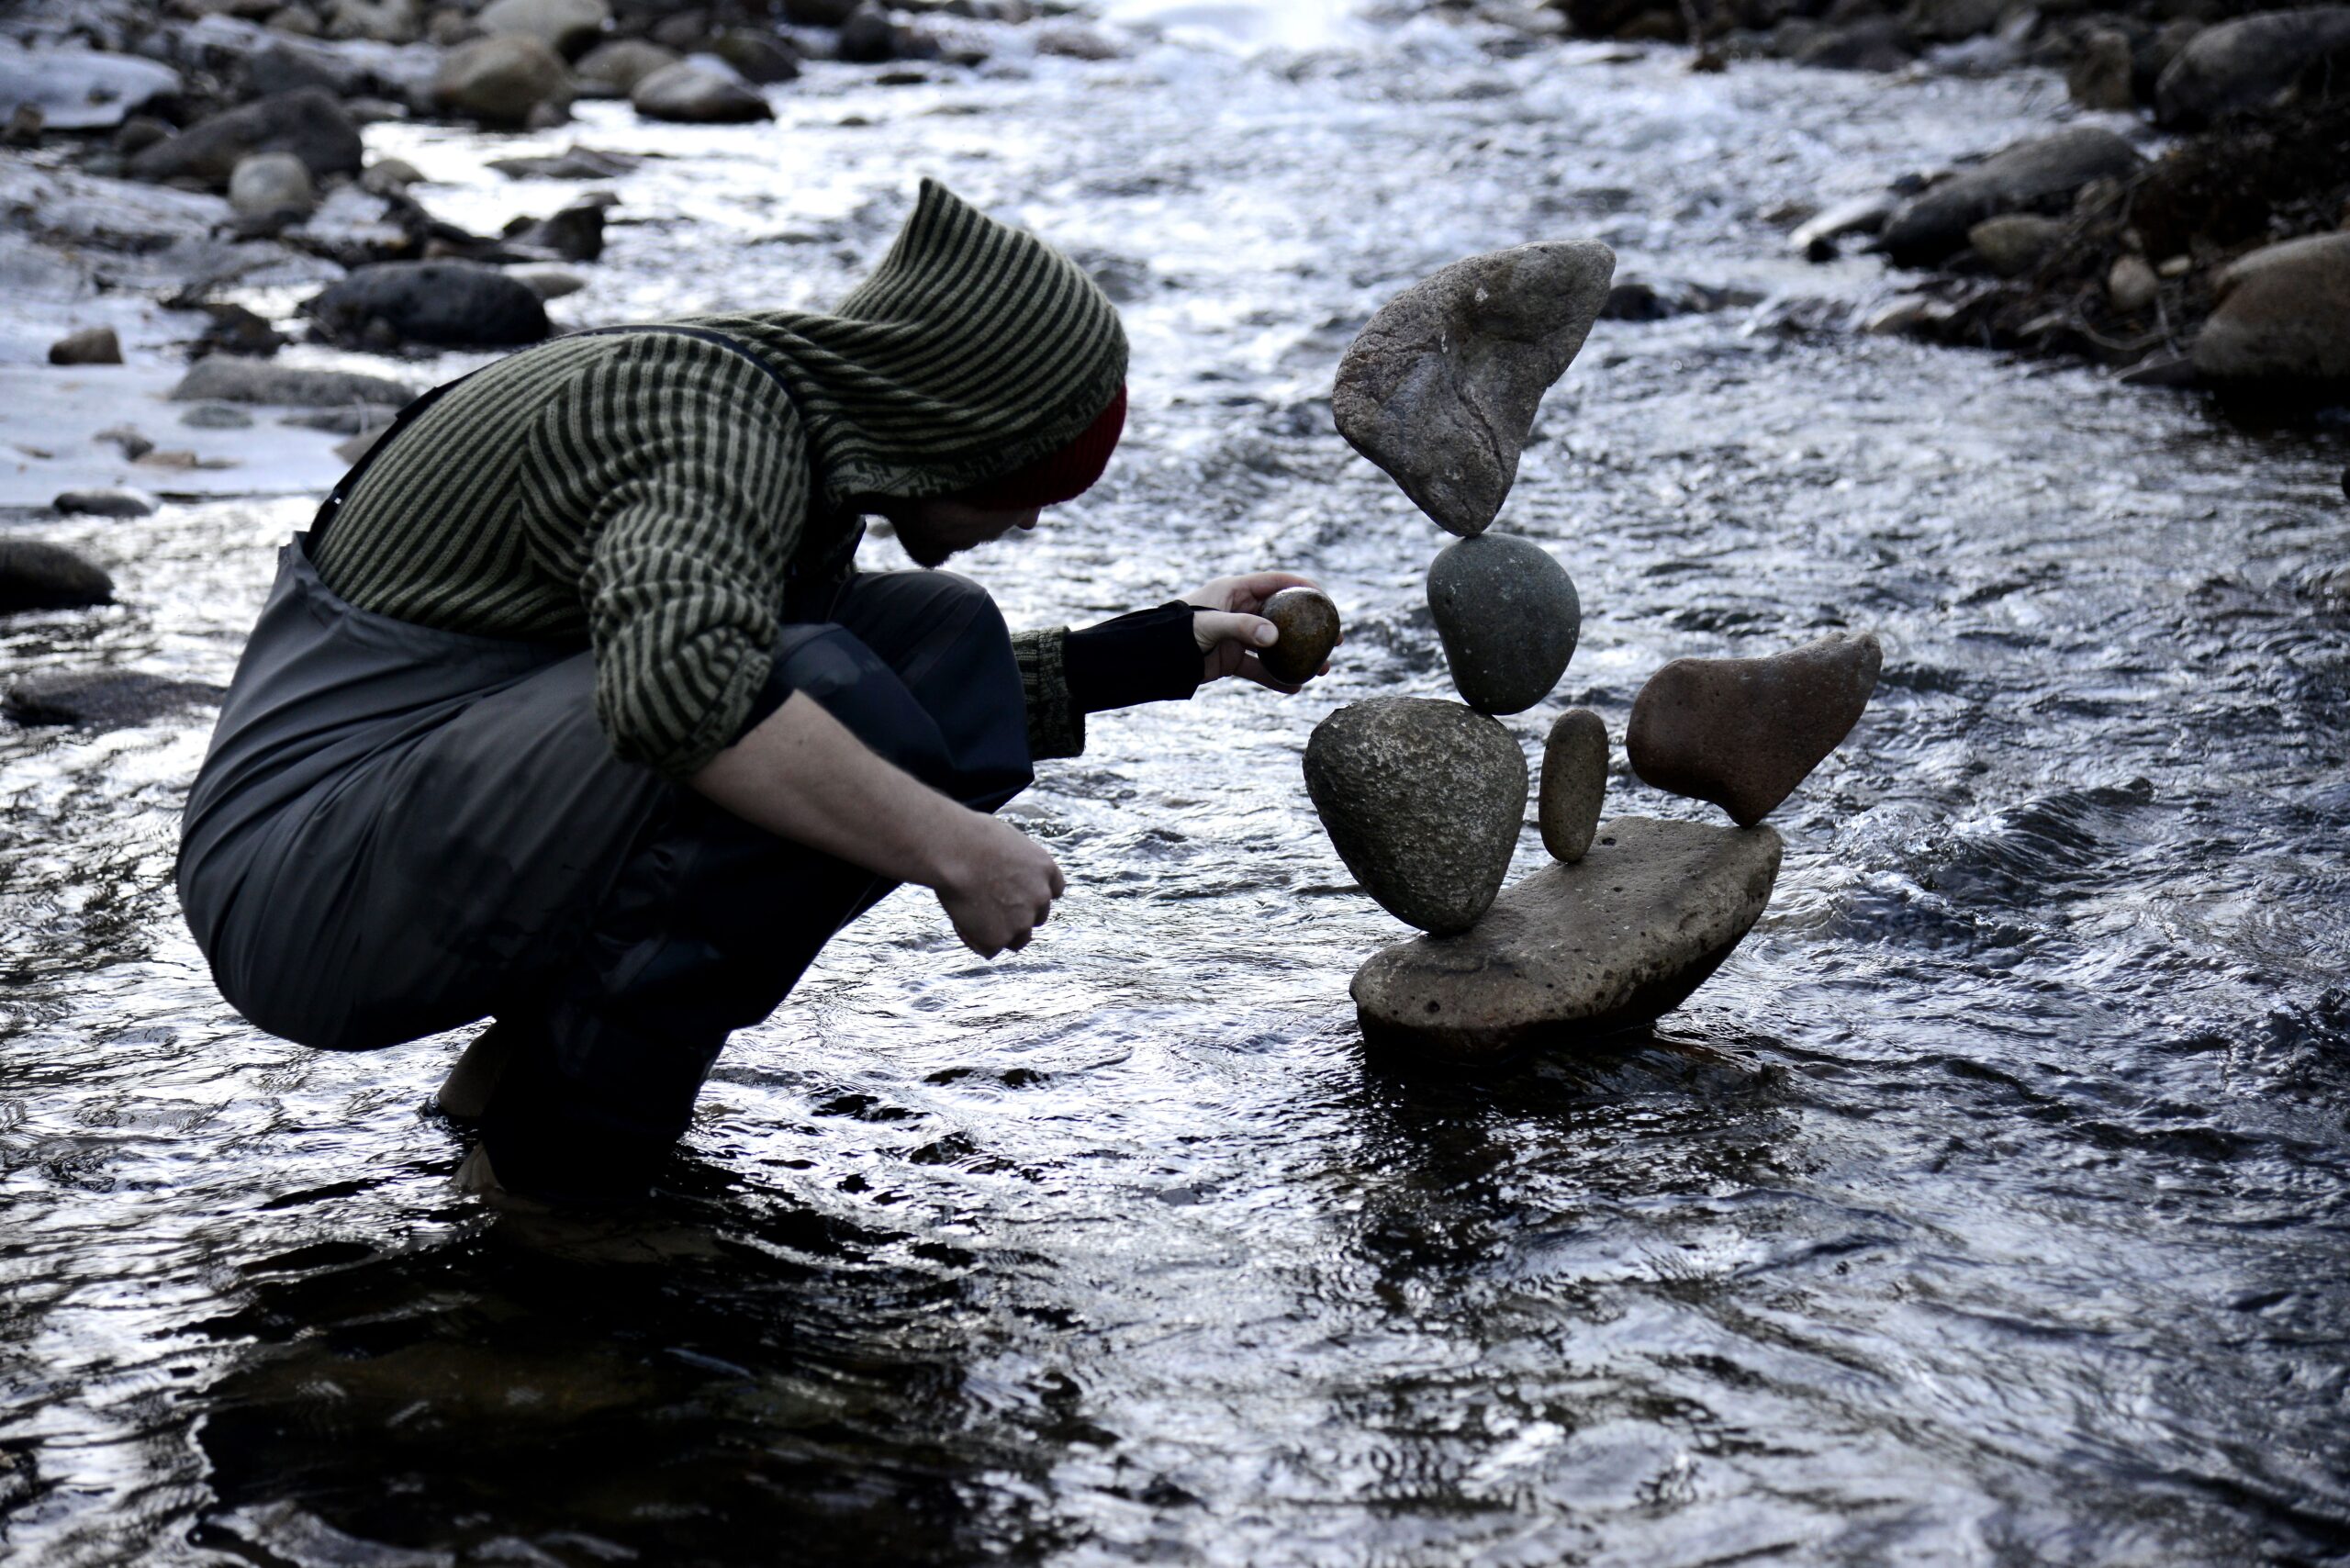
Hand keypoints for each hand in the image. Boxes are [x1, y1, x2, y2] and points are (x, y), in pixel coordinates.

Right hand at [931, 811, 1064, 957]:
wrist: (954, 851)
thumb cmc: (970, 837)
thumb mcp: (1005, 840)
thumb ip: (1013, 862)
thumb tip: (1001, 868)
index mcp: (1045, 868)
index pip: (1054, 891)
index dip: (1034, 896)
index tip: (1019, 896)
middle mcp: (1040, 897)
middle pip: (1037, 918)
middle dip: (1018, 916)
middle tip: (989, 909)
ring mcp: (1022, 920)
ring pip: (1017, 939)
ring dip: (1000, 933)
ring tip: (972, 920)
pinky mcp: (999, 937)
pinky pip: (990, 949)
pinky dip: (977, 942)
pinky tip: (961, 927)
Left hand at [1183, 570, 1334, 691]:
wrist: (1154, 659)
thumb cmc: (1178, 632)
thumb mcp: (1210, 625)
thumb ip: (1242, 628)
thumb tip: (1275, 638)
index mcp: (1234, 591)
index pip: (1276, 583)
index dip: (1303, 587)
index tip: (1326, 600)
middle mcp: (1239, 611)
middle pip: (1283, 616)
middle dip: (1310, 628)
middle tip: (1334, 638)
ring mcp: (1237, 636)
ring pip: (1275, 645)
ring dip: (1298, 656)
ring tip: (1322, 669)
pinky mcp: (1231, 660)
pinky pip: (1259, 669)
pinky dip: (1275, 678)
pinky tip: (1295, 687)